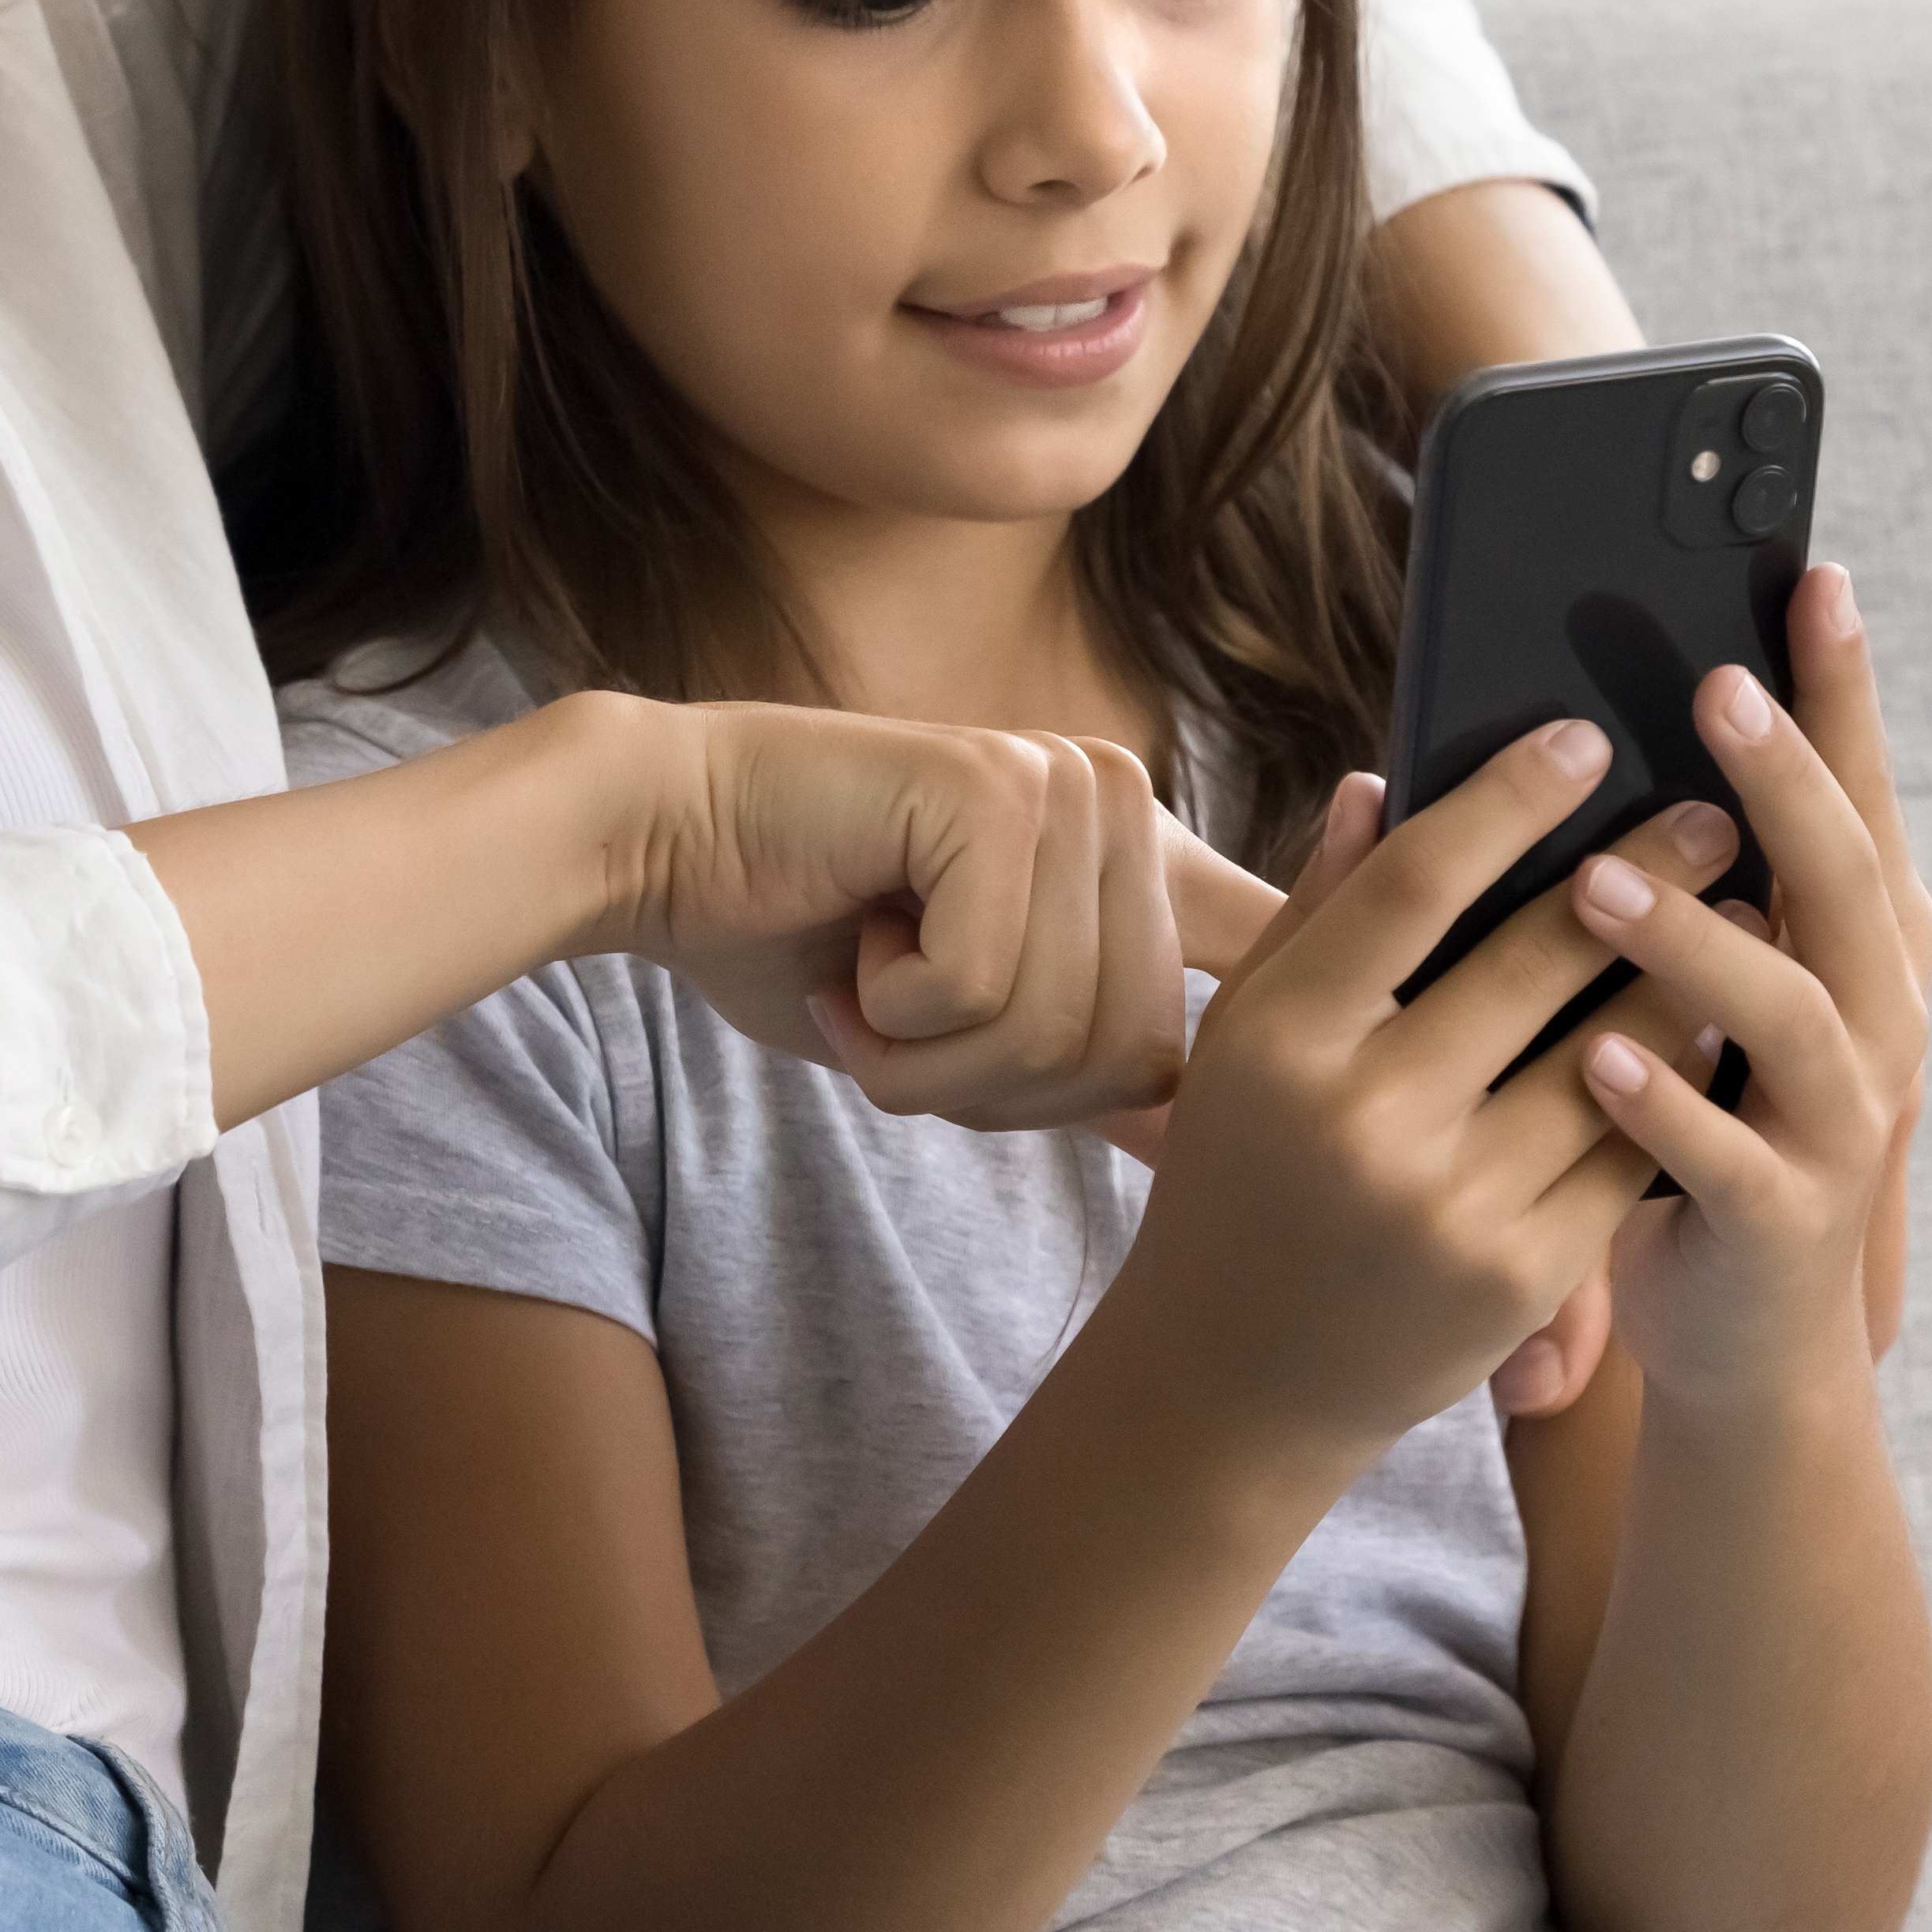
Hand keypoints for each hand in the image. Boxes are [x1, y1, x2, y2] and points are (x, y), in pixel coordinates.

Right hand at [608, 705, 1212, 1133]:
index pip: (1267, 960)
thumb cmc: (804, 940)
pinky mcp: (994, 787)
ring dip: (928, 1062)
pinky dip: (887, 1015)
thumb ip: (1089, 1060)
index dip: (1271, 1046)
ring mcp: (1066, 783)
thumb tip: (1206, 1147)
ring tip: (865, 985)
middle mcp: (1123, 803)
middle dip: (995, 1091)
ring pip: (1053, 1032)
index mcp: (1139, 851)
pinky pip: (975, 989)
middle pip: (1134, 1056)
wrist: (660, 844)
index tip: (1262, 1117)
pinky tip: (847, 943)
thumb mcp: (977, 1022)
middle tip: (896, 1028)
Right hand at [1099, 723, 1736, 1477]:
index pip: (1414, 885)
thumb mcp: (1245, 1039)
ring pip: (1608, 1057)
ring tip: (1746, 905)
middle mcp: (1367, 1116)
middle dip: (1642, 872)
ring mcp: (1451, 1203)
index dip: (1507, 803)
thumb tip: (1382, 778)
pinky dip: (1679, 1080)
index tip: (1585, 739)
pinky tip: (1718, 1024)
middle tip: (1716, 808)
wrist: (1240, 1375)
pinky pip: (1627, 1152)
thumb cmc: (1243, 1174)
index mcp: (1284, 1038)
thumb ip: (1320, 911)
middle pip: (1532, 961)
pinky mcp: (1522, 1275)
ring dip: (1691, 972)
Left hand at [1554, 562, 1931, 1417]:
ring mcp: (1840, 1123)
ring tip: (1597, 880)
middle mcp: (1874, 1019)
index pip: (1860, 794)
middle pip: (1843, 878)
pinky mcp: (1780, 1218)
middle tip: (1713, 685)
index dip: (1844, 690)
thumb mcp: (1713, 984)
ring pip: (1790, 1014)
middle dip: (1787, 778)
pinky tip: (1598, 1057)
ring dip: (1696, 940)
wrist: (1752, 1328)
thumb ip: (1689, 871)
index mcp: (1856, 945)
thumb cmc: (1712, 1116)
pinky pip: (1725, 1156)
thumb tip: (1602, 722)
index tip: (1814, 578)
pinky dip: (1666, 1103)